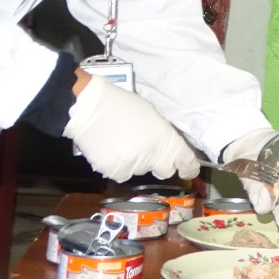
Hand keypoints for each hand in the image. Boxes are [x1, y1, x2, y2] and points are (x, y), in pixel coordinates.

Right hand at [63, 75, 198, 181]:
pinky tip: (110, 149)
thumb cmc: (123, 105)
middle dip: (159, 163)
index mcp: (166, 139)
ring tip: (121, 142)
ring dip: (135, 161)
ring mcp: (133, 166)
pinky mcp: (114, 171)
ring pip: (140, 170)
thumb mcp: (153, 115)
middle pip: (164, 170)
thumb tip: (168, 147)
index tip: (187, 170)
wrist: (89, 107)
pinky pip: (120, 173)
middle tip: (145, 148)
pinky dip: (117, 165)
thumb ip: (163, 135)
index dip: (188, 168)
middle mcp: (153, 156)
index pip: (186, 162)